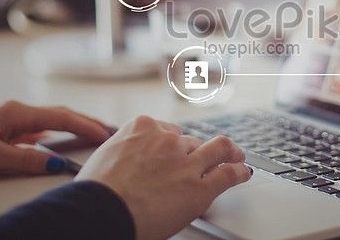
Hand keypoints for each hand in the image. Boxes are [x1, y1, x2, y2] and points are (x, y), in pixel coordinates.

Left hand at [0, 100, 111, 175]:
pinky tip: (58, 139)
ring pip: (49, 120)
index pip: (61, 117)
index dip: (86, 126)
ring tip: (93, 133)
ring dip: (73, 125)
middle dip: (87, 121)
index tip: (107, 134)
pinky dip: (54, 132)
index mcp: (16, 112)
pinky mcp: (2, 128)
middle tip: (111, 130)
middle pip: (60, 113)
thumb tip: (58, 164)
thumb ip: (27, 159)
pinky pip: (36, 127)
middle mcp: (15, 111)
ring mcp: (9, 118)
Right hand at [75, 115, 250, 239]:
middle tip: (202, 160)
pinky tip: (243, 173)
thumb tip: (125, 160)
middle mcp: (168, 140)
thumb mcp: (105, 157)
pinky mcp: (199, 187)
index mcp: (143, 127)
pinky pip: (228, 174)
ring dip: (228, 153)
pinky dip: (239, 172)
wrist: (101, 211)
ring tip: (236, 156)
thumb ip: (124, 152)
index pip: (168, 131)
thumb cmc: (96, 192)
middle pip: (191, 141)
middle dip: (195, 152)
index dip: (174, 144)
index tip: (178, 150)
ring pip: (217, 149)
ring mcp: (186, 162)